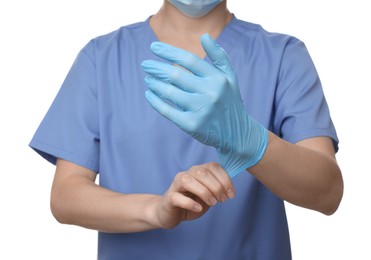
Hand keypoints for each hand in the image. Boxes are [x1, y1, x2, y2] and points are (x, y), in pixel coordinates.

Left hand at [141, 33, 267, 177]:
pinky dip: (155, 101)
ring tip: (148, 79)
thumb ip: (219, 56)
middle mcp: (210, 93)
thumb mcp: (230, 77)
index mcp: (218, 78)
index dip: (169, 52)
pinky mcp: (192, 125)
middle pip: (176, 75)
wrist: (237, 133)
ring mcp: (201, 110)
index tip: (153, 47)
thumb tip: (204, 36)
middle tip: (145, 64)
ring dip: (154, 84)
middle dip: (157, 68)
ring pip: (169, 92)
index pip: (189, 60)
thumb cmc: (229, 101)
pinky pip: (167, 111)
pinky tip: (149, 95)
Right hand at [154, 163, 233, 228]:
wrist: (169, 213)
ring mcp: (176, 185)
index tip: (231, 194)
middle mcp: (187, 174)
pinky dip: (190, 203)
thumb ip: (216, 190)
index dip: (225, 179)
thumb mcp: (207, 196)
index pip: (213, 167)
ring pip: (188, 181)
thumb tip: (229, 189)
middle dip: (216, 186)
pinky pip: (178, 197)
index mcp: (198, 171)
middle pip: (202, 172)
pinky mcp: (169, 198)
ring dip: (204, 192)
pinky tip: (198, 208)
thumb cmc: (190, 203)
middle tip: (222, 200)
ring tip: (212, 203)